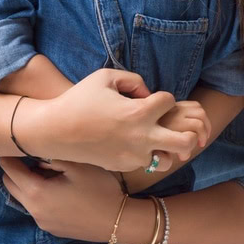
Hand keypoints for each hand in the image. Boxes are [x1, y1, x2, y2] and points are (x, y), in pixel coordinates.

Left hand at [0, 156, 130, 241]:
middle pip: (11, 186)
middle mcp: (34, 210)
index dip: (8, 156)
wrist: (118, 222)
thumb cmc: (99, 190)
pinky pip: (35, 209)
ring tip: (41, 170)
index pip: (10, 171)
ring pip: (22, 198)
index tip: (11, 145)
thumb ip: (52, 157)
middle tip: (24, 155)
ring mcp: (42, 222)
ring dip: (25, 184)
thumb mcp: (77, 166)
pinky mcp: (51, 228)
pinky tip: (54, 188)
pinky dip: (36, 196)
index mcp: (37, 192)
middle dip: (13, 170)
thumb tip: (37, 156)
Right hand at [14, 69, 200, 173]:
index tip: (150, 99)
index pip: (170, 101)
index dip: (162, 97)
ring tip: (155, 138)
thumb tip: (147, 93)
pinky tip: (132, 143)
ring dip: (167, 148)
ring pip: (168, 159)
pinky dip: (145, 154)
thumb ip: (133, 79)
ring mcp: (133, 155)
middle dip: (188, 131)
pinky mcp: (124, 166)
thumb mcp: (104, 77)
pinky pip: (145, 163)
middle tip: (174, 124)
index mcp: (138, 112)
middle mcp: (141, 137)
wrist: (56, 131)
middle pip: (185, 140)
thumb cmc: (79, 99)